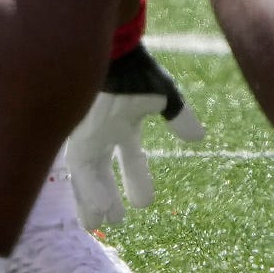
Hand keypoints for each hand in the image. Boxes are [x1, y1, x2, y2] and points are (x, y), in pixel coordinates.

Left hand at [66, 46, 205, 228]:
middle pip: (101, 170)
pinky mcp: (74, 132)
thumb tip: (198, 139)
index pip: (130, 158)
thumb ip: (179, 117)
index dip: (137, 179)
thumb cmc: (136, 67)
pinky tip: (98, 205)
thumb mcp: (164, 96)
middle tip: (114, 222)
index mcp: (123, 121)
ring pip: (86, 173)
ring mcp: (86, 131)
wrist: (110, 49)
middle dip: (106, 195)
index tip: (144, 204)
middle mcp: (102, 130)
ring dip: (93, 198)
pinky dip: (89, 187)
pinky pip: (79, 167)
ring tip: (101, 223)